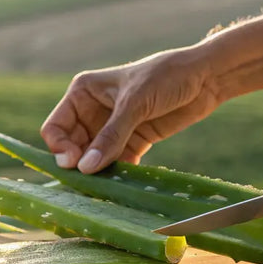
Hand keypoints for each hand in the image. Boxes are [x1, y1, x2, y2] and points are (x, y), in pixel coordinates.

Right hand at [40, 48, 224, 172]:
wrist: (207, 78)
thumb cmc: (165, 77)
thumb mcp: (134, 104)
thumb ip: (110, 137)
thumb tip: (84, 168)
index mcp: (82, 93)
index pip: (55, 127)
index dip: (60, 148)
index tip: (74, 163)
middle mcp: (92, 112)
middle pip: (72, 147)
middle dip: (79, 164)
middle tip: (90, 180)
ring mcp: (112, 129)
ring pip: (93, 158)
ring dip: (98, 173)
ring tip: (106, 186)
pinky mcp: (132, 142)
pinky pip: (117, 164)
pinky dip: (118, 175)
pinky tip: (123, 184)